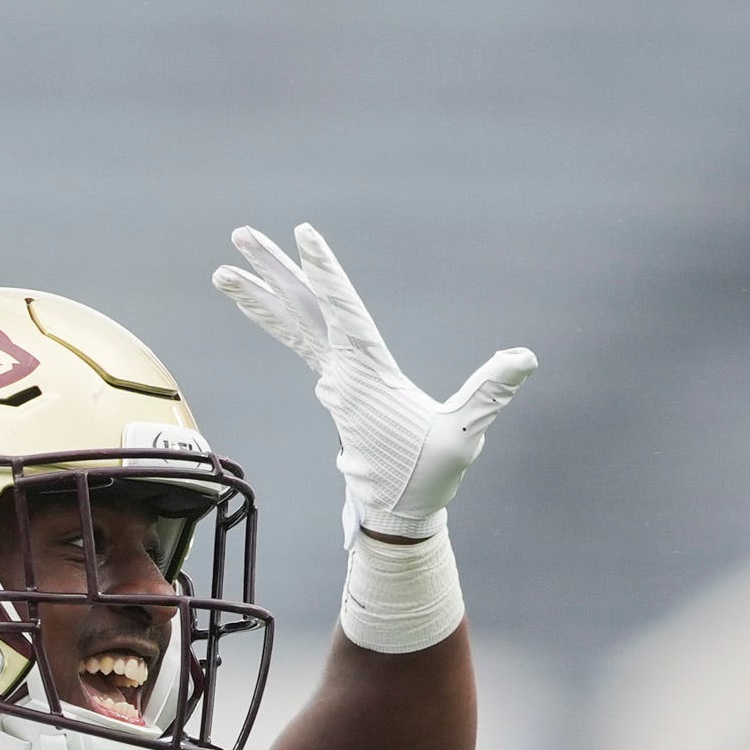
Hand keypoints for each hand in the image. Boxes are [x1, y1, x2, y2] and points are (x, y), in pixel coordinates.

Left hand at [214, 223, 534, 542]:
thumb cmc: (428, 477)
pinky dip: (284, 320)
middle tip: (240, 236)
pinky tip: (273, 303)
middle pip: (299, 311)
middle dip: (270, 272)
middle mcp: (341, 374)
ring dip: (261, 296)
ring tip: (225, 271)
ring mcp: (334, 383)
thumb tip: (524, 357)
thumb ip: (490, 393)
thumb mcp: (465, 435)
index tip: (304, 234)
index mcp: (368, 375)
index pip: (342, 311)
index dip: (325, 271)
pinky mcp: (336, 392)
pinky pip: (303, 345)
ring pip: (293, 326)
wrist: (396, 515)